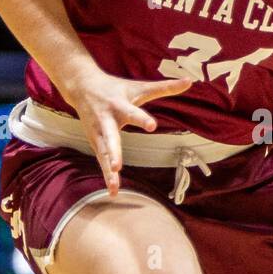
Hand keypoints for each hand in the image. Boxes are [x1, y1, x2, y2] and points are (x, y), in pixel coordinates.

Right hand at [65, 70, 193, 196]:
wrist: (82, 86)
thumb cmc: (116, 88)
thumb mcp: (139, 87)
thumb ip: (165, 87)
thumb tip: (190, 81)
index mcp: (119, 105)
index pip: (133, 112)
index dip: (142, 119)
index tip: (152, 126)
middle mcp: (106, 120)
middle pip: (110, 138)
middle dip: (113, 152)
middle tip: (117, 166)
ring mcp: (98, 133)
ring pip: (103, 154)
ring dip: (108, 171)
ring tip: (114, 187)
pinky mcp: (95, 142)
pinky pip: (101, 161)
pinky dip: (107, 176)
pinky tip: (113, 192)